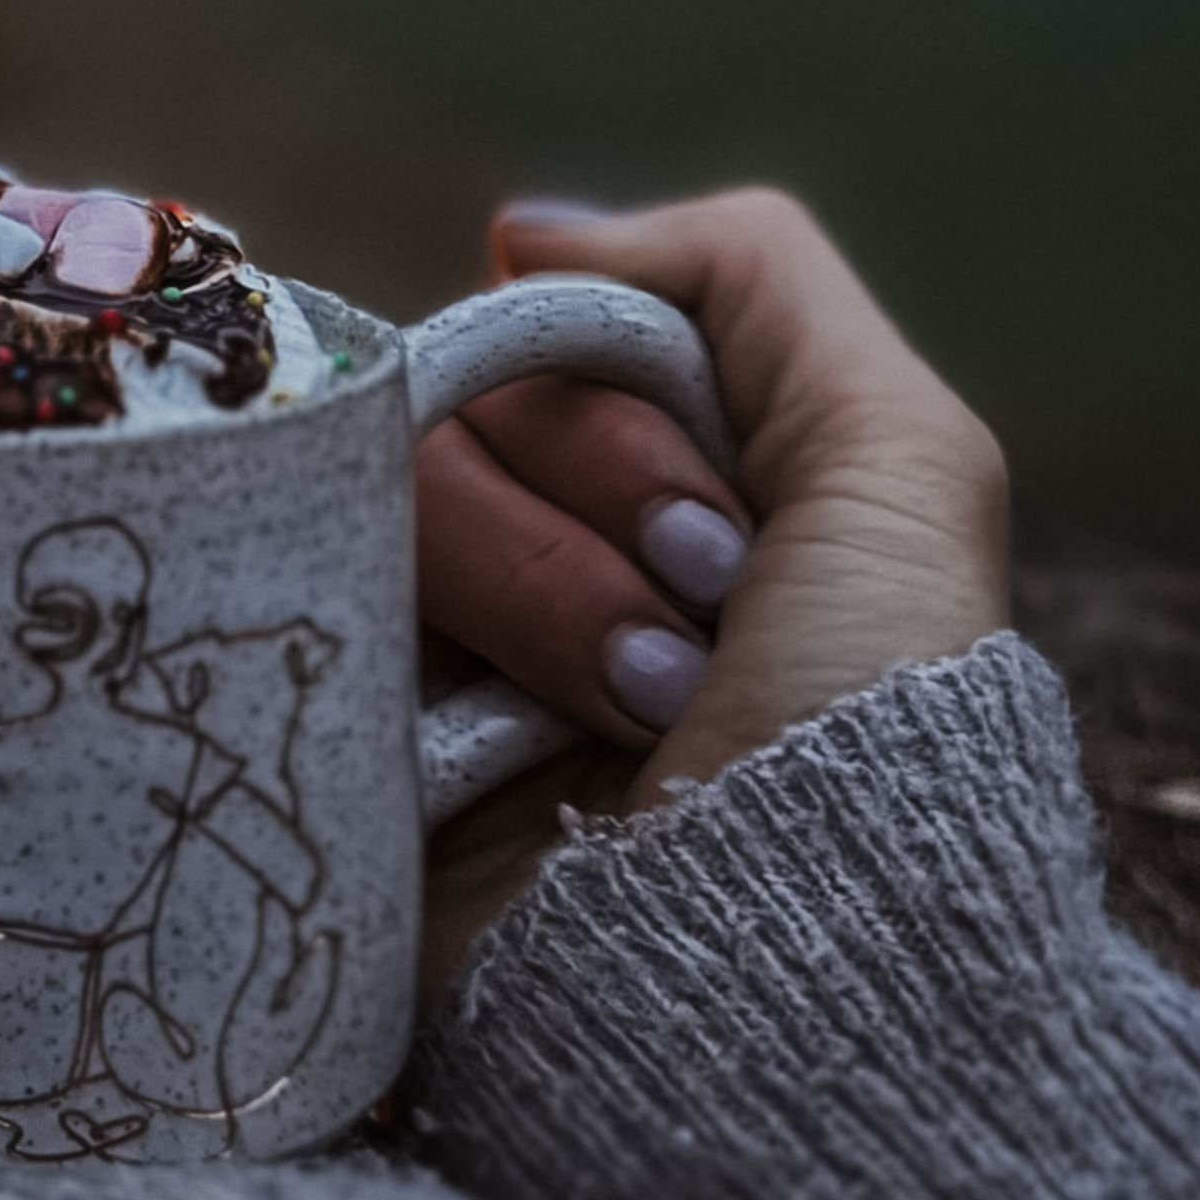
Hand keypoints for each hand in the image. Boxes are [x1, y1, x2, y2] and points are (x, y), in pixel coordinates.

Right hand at [417, 188, 1010, 964]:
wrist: (775, 972)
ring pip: (389, 498)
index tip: (727, 542)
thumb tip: (520, 226)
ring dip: (534, 606)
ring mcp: (439, 648)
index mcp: (662, 484)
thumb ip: (750, 280)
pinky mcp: (351, 737)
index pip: (549, 342)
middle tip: (686, 641)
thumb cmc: (866, 726)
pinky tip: (490, 755)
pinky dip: (411, 668)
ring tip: (627, 723)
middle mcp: (545, 551)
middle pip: (462, 404)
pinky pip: (298, 601)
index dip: (626, 421)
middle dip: (592, 517)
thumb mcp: (901, 465)